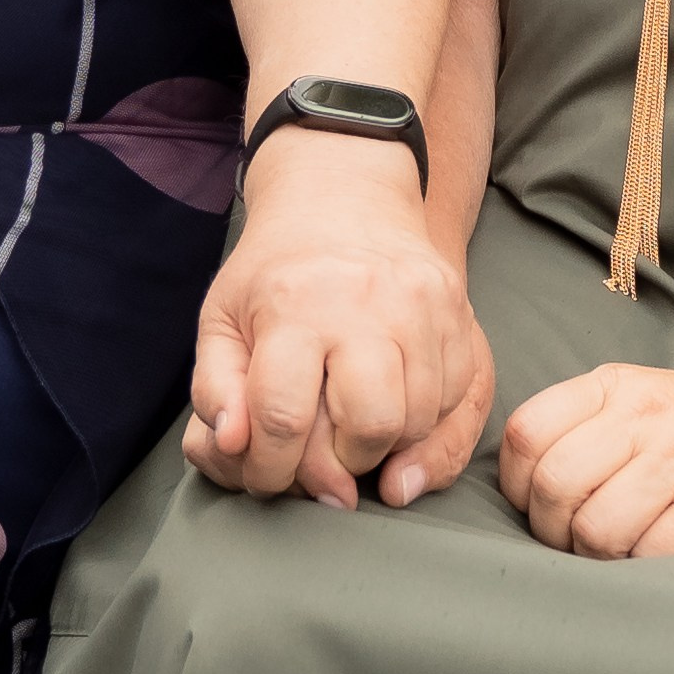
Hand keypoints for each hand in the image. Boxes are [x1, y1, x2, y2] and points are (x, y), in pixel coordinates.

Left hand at [183, 131, 482, 507]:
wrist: (344, 197)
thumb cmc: (276, 272)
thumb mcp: (223, 321)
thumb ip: (215, 390)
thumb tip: (234, 445)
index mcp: (294, 303)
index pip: (283, 416)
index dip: (270, 467)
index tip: (266, 476)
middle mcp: (364, 301)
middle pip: (369, 426)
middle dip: (342, 461)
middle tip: (323, 452)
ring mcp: (420, 304)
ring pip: (419, 421)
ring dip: (386, 446)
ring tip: (355, 427)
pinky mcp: (457, 309)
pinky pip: (456, 398)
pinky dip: (425, 419)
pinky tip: (393, 401)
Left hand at [498, 323, 673, 558]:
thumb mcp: (634, 395)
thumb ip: (578, 424)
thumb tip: (517, 487)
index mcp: (614, 386)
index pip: (526, 431)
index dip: (513, 482)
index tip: (530, 502)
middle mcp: (643, 418)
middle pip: (553, 487)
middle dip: (548, 529)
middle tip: (568, 538)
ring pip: (594, 530)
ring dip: (591, 556)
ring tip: (610, 549)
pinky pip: (646, 557)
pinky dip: (637, 569)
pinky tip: (649, 556)